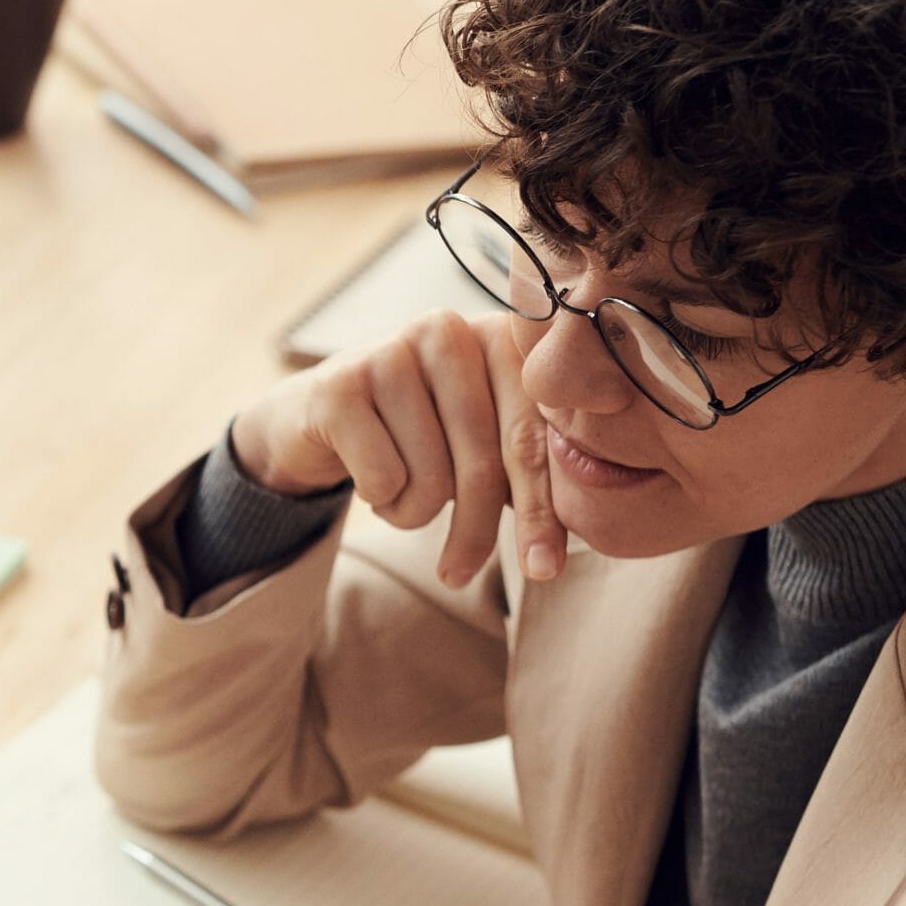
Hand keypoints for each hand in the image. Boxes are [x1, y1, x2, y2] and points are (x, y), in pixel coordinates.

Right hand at [229, 310, 565, 586]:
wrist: (316, 416)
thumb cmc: (417, 435)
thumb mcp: (480, 442)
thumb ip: (530, 463)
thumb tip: (589, 529)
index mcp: (501, 338)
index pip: (532, 439)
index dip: (541, 512)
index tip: (544, 569)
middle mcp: (449, 331)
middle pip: (482, 464)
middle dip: (473, 532)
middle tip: (457, 575)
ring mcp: (390, 351)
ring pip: (430, 479)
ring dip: (412, 513)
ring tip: (397, 492)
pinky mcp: (340, 383)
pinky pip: (381, 477)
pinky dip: (377, 499)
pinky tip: (366, 478)